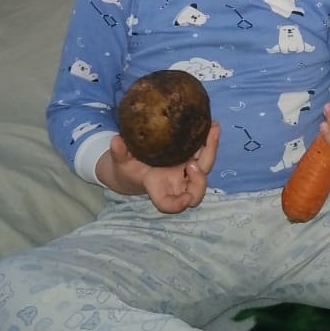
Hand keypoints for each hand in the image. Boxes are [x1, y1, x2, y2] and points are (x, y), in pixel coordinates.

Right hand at [96, 122, 219, 212]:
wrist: (134, 164)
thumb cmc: (126, 167)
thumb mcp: (119, 161)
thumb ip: (119, 153)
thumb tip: (116, 141)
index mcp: (158, 187)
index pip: (168, 204)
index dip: (178, 205)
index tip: (185, 199)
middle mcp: (176, 183)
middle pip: (195, 191)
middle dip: (200, 181)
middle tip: (193, 164)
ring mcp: (185, 171)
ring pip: (205, 168)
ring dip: (211, 150)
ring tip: (213, 130)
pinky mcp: (190, 157)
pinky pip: (204, 152)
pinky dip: (209, 141)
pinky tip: (212, 125)